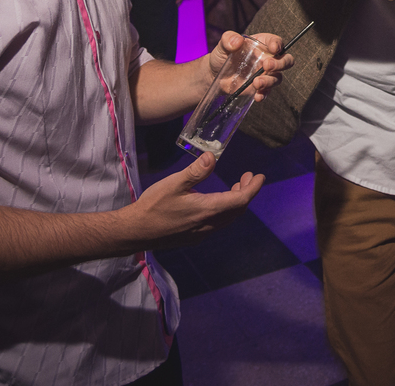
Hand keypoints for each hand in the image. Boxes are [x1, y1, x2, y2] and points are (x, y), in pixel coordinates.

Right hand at [126, 153, 263, 248]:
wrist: (135, 232)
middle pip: (237, 210)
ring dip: (236, 202)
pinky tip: (216, 201)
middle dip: (246, 193)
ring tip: (235, 186)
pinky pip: (218, 223)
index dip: (253, 188)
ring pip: (228, 218)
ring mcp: (202, 233)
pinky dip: (225, 210)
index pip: (240, 200)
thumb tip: (212, 157)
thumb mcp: (174, 184)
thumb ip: (195, 171)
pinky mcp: (194, 237)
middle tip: (247, 177)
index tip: (259, 176)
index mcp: (207, 210)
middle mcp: (208, 225)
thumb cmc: (152, 206)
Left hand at [204, 31, 292, 101]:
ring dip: (270, 81)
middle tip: (267, 65)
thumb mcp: (223, 45)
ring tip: (256, 83)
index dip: (278, 44)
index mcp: (262, 44)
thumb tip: (237, 40)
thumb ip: (228, 39)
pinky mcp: (261, 87)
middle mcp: (268, 58)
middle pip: (286, 60)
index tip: (273, 48)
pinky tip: (257, 95)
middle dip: (280, 64)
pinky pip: (268, 91)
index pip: (277, 42)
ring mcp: (266, 74)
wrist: (215, 75)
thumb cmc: (222, 55)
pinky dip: (265, 94)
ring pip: (278, 78)